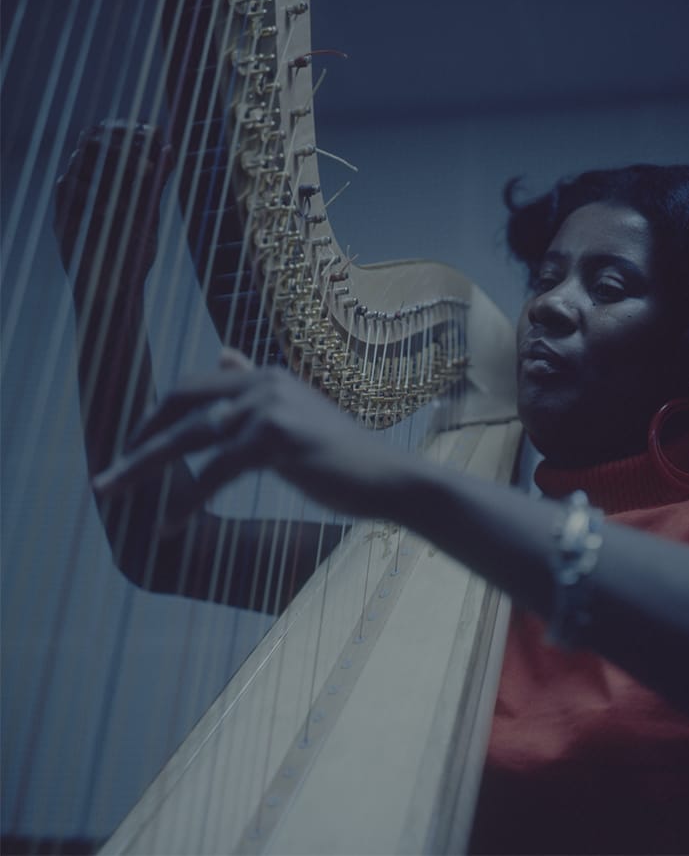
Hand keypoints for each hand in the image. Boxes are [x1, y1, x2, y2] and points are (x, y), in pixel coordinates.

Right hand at [55, 120, 174, 299]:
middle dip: (123, 145)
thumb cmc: (132, 253)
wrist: (116, 292)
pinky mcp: (62, 219)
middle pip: (91, 140)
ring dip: (115, 166)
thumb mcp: (148, 214)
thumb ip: (154, 183)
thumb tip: (169, 149)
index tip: (155, 135)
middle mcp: (84, 184)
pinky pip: (71, 189)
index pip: (105, 135)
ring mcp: (71, 200)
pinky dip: (98, 192)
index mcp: (102, 180)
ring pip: (81, 160)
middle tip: (150, 168)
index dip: (127, 130)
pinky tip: (120, 207)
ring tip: (143, 179)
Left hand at [93, 349, 403, 523]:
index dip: (155, 417)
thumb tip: (223, 354)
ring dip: (143, 467)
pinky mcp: (277, 437)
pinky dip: (187, 501)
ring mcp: (271, 406)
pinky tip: (169, 525)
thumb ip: (256, 390)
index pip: (192, 387)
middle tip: (108, 476)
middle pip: (180, 403)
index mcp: (265, 376)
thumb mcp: (294, 415)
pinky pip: (215, 472)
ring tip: (112, 493)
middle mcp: (264, 382)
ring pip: (189, 437)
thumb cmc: (342, 458)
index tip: (131, 449)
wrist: (390, 479)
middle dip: (139, 439)